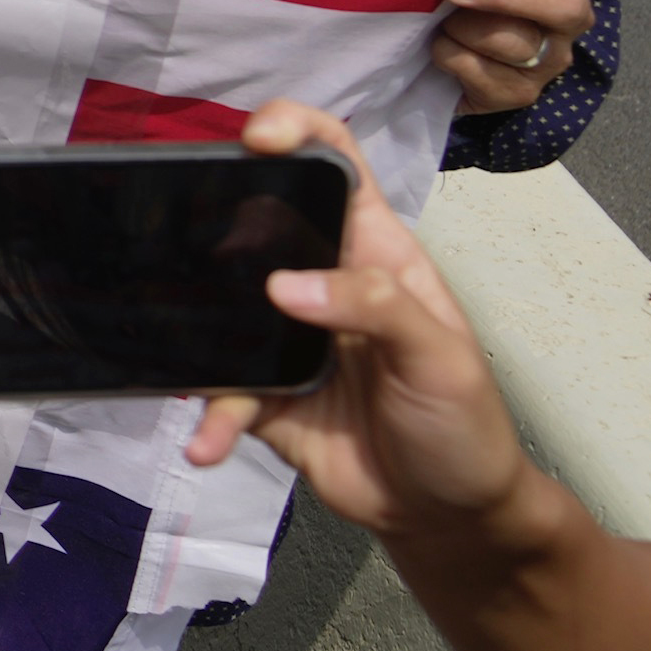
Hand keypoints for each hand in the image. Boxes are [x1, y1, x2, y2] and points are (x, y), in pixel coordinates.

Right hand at [184, 101, 534, 548]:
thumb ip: (377, 308)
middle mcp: (321, 284)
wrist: (448, 518)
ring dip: (194, 328)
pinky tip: (206, 442)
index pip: (335, 165)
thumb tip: (285, 286)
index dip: (297, 132)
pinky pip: (217, 392)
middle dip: (212, 221)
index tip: (256, 140)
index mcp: (373, 253)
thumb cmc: (465, 426)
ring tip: (186, 354)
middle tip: (185, 245)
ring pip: (220, 306)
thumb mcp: (442, 358)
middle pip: (255, 222)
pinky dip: (207, 418)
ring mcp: (284, 337)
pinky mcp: (260, 395)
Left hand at [434, 0, 588, 112]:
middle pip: (560, 4)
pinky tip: (439, 45)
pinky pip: (485, 75)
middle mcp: (569, 17)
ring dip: (466, 28)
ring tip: (442, 19)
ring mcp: (550, 59)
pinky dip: (451, 56)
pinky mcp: (522, 92)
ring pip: (517, 43)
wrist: (462, 48)